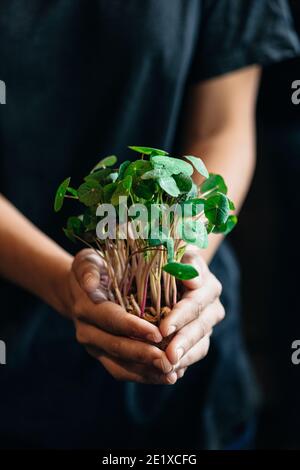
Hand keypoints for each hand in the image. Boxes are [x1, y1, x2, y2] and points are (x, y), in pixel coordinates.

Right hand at [67, 249, 177, 383]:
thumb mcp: (87, 261)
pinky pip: (122, 371)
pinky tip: (165, 376)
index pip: (111, 319)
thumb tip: (91, 283)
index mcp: (86, 307)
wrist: (78, 291)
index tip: (158, 333)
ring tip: (171, 374)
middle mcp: (87, 331)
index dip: (133, 327)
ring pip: (119, 366)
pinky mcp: (104, 356)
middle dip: (143, 355)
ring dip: (146, 372)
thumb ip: (88, 270)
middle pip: (116, 347)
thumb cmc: (93, 269)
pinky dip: (144, 376)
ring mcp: (95, 347)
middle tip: (168, 361)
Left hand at [159, 245, 224, 376]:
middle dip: (183, 342)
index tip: (164, 328)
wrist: (177, 272)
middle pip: (199, 326)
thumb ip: (185, 264)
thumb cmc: (171, 261)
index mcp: (208, 285)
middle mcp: (213, 306)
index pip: (195, 303)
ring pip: (201, 343)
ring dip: (185, 357)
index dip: (180, 316)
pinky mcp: (203, 338)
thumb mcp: (177, 255)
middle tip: (168, 356)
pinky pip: (197, 353)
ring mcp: (209, 324)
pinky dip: (185, 363)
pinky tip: (171, 372)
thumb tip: (191, 278)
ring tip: (169, 368)